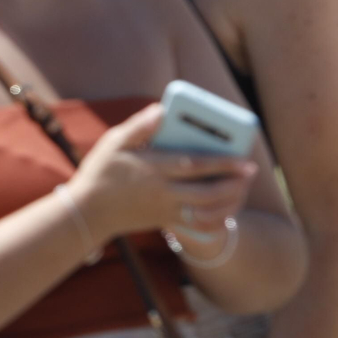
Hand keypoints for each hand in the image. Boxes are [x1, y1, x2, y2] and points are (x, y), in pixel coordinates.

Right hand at [66, 103, 256, 242]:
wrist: (87, 211)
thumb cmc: (101, 172)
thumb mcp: (113, 142)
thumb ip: (138, 126)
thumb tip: (161, 110)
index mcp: (153, 169)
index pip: (195, 165)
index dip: (223, 162)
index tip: (244, 157)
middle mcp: (162, 191)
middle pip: (208, 191)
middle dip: (234, 183)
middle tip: (251, 172)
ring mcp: (165, 209)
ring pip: (207, 211)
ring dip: (230, 202)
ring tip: (241, 188)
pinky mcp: (165, 221)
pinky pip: (198, 227)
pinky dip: (217, 221)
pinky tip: (225, 211)